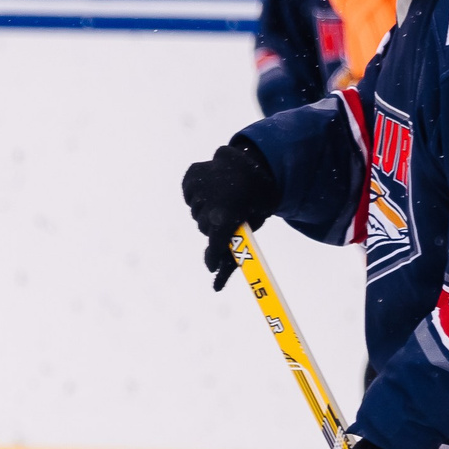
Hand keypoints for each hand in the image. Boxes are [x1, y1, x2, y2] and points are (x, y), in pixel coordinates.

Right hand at [180, 139, 281, 290]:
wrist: (258, 160)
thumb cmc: (259, 197)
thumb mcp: (254, 224)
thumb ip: (235, 255)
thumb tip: (215, 288)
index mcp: (227, 215)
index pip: (214, 243)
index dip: (213, 257)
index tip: (212, 265)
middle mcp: (210, 201)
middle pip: (203, 227)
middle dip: (215, 227)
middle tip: (228, 219)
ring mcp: (199, 186)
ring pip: (196, 212)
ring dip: (207, 211)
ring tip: (222, 200)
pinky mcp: (192, 175)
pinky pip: (189, 194)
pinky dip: (198, 194)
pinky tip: (213, 189)